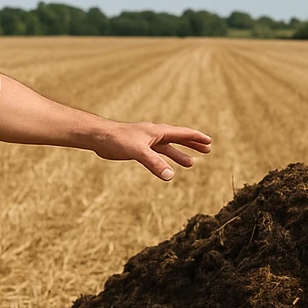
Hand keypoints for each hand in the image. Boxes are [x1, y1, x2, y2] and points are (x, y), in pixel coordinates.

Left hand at [93, 122, 211, 180]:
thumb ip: (154, 163)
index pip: (182, 133)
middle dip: (192, 144)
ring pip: (167, 147)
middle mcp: (154, 134)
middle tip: (207, 150)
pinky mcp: (138, 148)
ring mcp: (146, 141)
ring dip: (179, 154)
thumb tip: (170, 176)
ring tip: (191, 163)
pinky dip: (164, 159)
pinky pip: (156, 153)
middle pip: (178, 138)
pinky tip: (166, 166)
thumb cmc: (117, 140)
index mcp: (157, 131)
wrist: (99, 137)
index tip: (209, 142)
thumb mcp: (138, 152)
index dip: (196, 137)